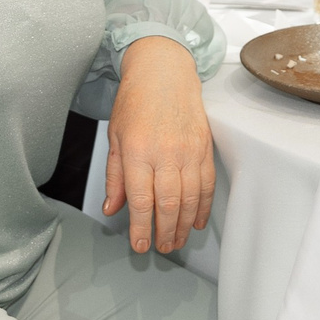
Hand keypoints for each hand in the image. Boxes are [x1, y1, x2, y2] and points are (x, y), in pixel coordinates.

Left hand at [105, 36, 213, 253]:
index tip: (140, 244)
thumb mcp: (115, 137)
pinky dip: (203, 207)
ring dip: (184, 225)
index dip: (140, 227)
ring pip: (190, 198)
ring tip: (178, 240)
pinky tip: (197, 221)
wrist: (164, 73)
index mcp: (137, 150)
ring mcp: (188, 150)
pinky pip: (207, 184)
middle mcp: (165, 152)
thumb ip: (115, 177)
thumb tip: (112, 209)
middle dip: (165, 232)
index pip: (140, 198)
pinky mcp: (204, 147)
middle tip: (161, 247)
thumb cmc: (135, 102)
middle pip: (168, 204)